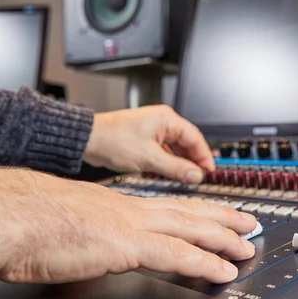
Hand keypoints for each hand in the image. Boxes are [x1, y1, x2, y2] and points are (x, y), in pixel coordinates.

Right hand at [0, 167, 256, 284]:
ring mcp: (128, 224)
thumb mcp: (65, 222)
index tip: (214, 215)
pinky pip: (174, 253)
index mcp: (114, 204)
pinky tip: (221, 269)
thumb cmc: (24, 220)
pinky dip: (202, 261)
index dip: (195, 210)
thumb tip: (92, 242)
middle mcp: (127, 209)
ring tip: (246, 246)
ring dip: (222, 238)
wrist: (4, 214)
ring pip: (190, 228)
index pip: (165, 206)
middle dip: (221, 217)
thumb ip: (87, 231)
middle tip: (247, 222)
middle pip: (187, 211)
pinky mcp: (123, 244)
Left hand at [85, 105, 213, 183]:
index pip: (195, 138)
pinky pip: (163, 152)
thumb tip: (195, 175)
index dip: (204, 156)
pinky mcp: (143, 140)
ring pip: (174, 149)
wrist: (88, 140)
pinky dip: (167, 163)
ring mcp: (152, 131)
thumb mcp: (149, 158)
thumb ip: (175, 168)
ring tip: (184, 179)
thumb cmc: (113, 140)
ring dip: (179, 164)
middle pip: (186, 143)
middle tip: (198, 178)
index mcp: (167, 119)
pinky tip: (167, 175)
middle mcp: (161, 122)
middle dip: (192, 161)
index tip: (209, 171)